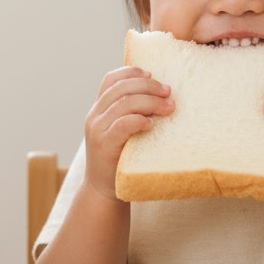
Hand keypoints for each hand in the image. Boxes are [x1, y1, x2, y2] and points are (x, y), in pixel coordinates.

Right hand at [84, 66, 171, 200]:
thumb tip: (158, 96)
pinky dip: (140, 119)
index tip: (151, 73)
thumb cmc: (119, 160)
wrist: (103, 191)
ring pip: (124, 103)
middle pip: (121, 88)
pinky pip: (123, 124)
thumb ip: (128, 115)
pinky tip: (153, 124)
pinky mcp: (105, 145)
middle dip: (148, 86)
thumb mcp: (119, 132)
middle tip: (168, 91)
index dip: (130, 72)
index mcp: (98, 110)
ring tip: (169, 107)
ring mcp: (97, 130)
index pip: (110, 80)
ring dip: (150, 102)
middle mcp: (94, 116)